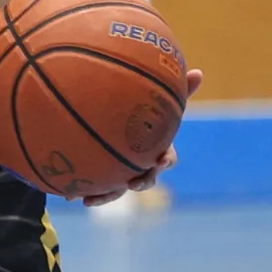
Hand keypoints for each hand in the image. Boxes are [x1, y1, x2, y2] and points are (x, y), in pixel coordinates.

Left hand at [82, 67, 202, 207]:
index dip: (166, 160)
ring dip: (108, 196)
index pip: (167, 158)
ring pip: (119, 189)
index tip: (162, 159)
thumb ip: (177, 91)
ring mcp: (123, 175)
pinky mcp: (105, 180)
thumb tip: (199, 71)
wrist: (116, 128)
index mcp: (157, 150)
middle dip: (142, 182)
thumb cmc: (144, 115)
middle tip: (135, 182)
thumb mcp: (158, 101)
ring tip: (93, 200)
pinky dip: (88, 193)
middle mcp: (142, 166)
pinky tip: (73, 197)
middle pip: (146, 179)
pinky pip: (98, 189)